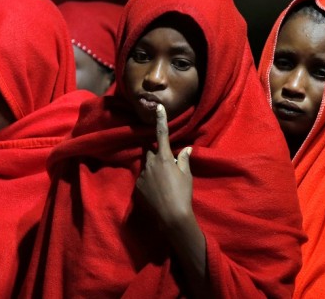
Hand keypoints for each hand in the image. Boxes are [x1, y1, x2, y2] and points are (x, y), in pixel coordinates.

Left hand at [136, 104, 193, 232]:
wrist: (170, 216)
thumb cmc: (182, 194)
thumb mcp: (186, 176)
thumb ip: (184, 160)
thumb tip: (187, 149)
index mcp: (164, 158)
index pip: (162, 134)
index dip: (160, 120)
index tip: (158, 108)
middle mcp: (150, 163)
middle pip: (149, 150)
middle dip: (155, 152)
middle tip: (165, 162)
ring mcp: (142, 175)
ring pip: (146, 165)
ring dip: (153, 168)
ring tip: (163, 182)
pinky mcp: (137, 186)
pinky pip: (143, 178)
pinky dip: (149, 181)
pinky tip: (157, 191)